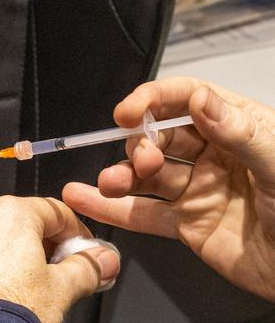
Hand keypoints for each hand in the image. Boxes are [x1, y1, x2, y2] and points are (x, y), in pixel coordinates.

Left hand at [0, 196, 120, 322]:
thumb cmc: (7, 318)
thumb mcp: (62, 291)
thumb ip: (87, 268)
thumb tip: (103, 261)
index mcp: (10, 215)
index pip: (53, 211)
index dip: (74, 231)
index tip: (81, 249)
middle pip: (16, 224)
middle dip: (37, 245)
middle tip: (53, 273)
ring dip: (0, 257)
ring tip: (14, 290)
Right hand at [62, 76, 274, 300]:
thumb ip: (238, 132)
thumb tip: (200, 98)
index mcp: (237, 128)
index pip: (187, 99)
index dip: (154, 100)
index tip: (128, 112)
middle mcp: (212, 155)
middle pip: (160, 137)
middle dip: (140, 145)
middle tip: (142, 162)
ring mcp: (196, 190)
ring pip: (147, 176)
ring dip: (121, 175)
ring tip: (108, 183)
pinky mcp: (186, 224)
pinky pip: (143, 213)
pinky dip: (112, 208)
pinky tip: (84, 199)